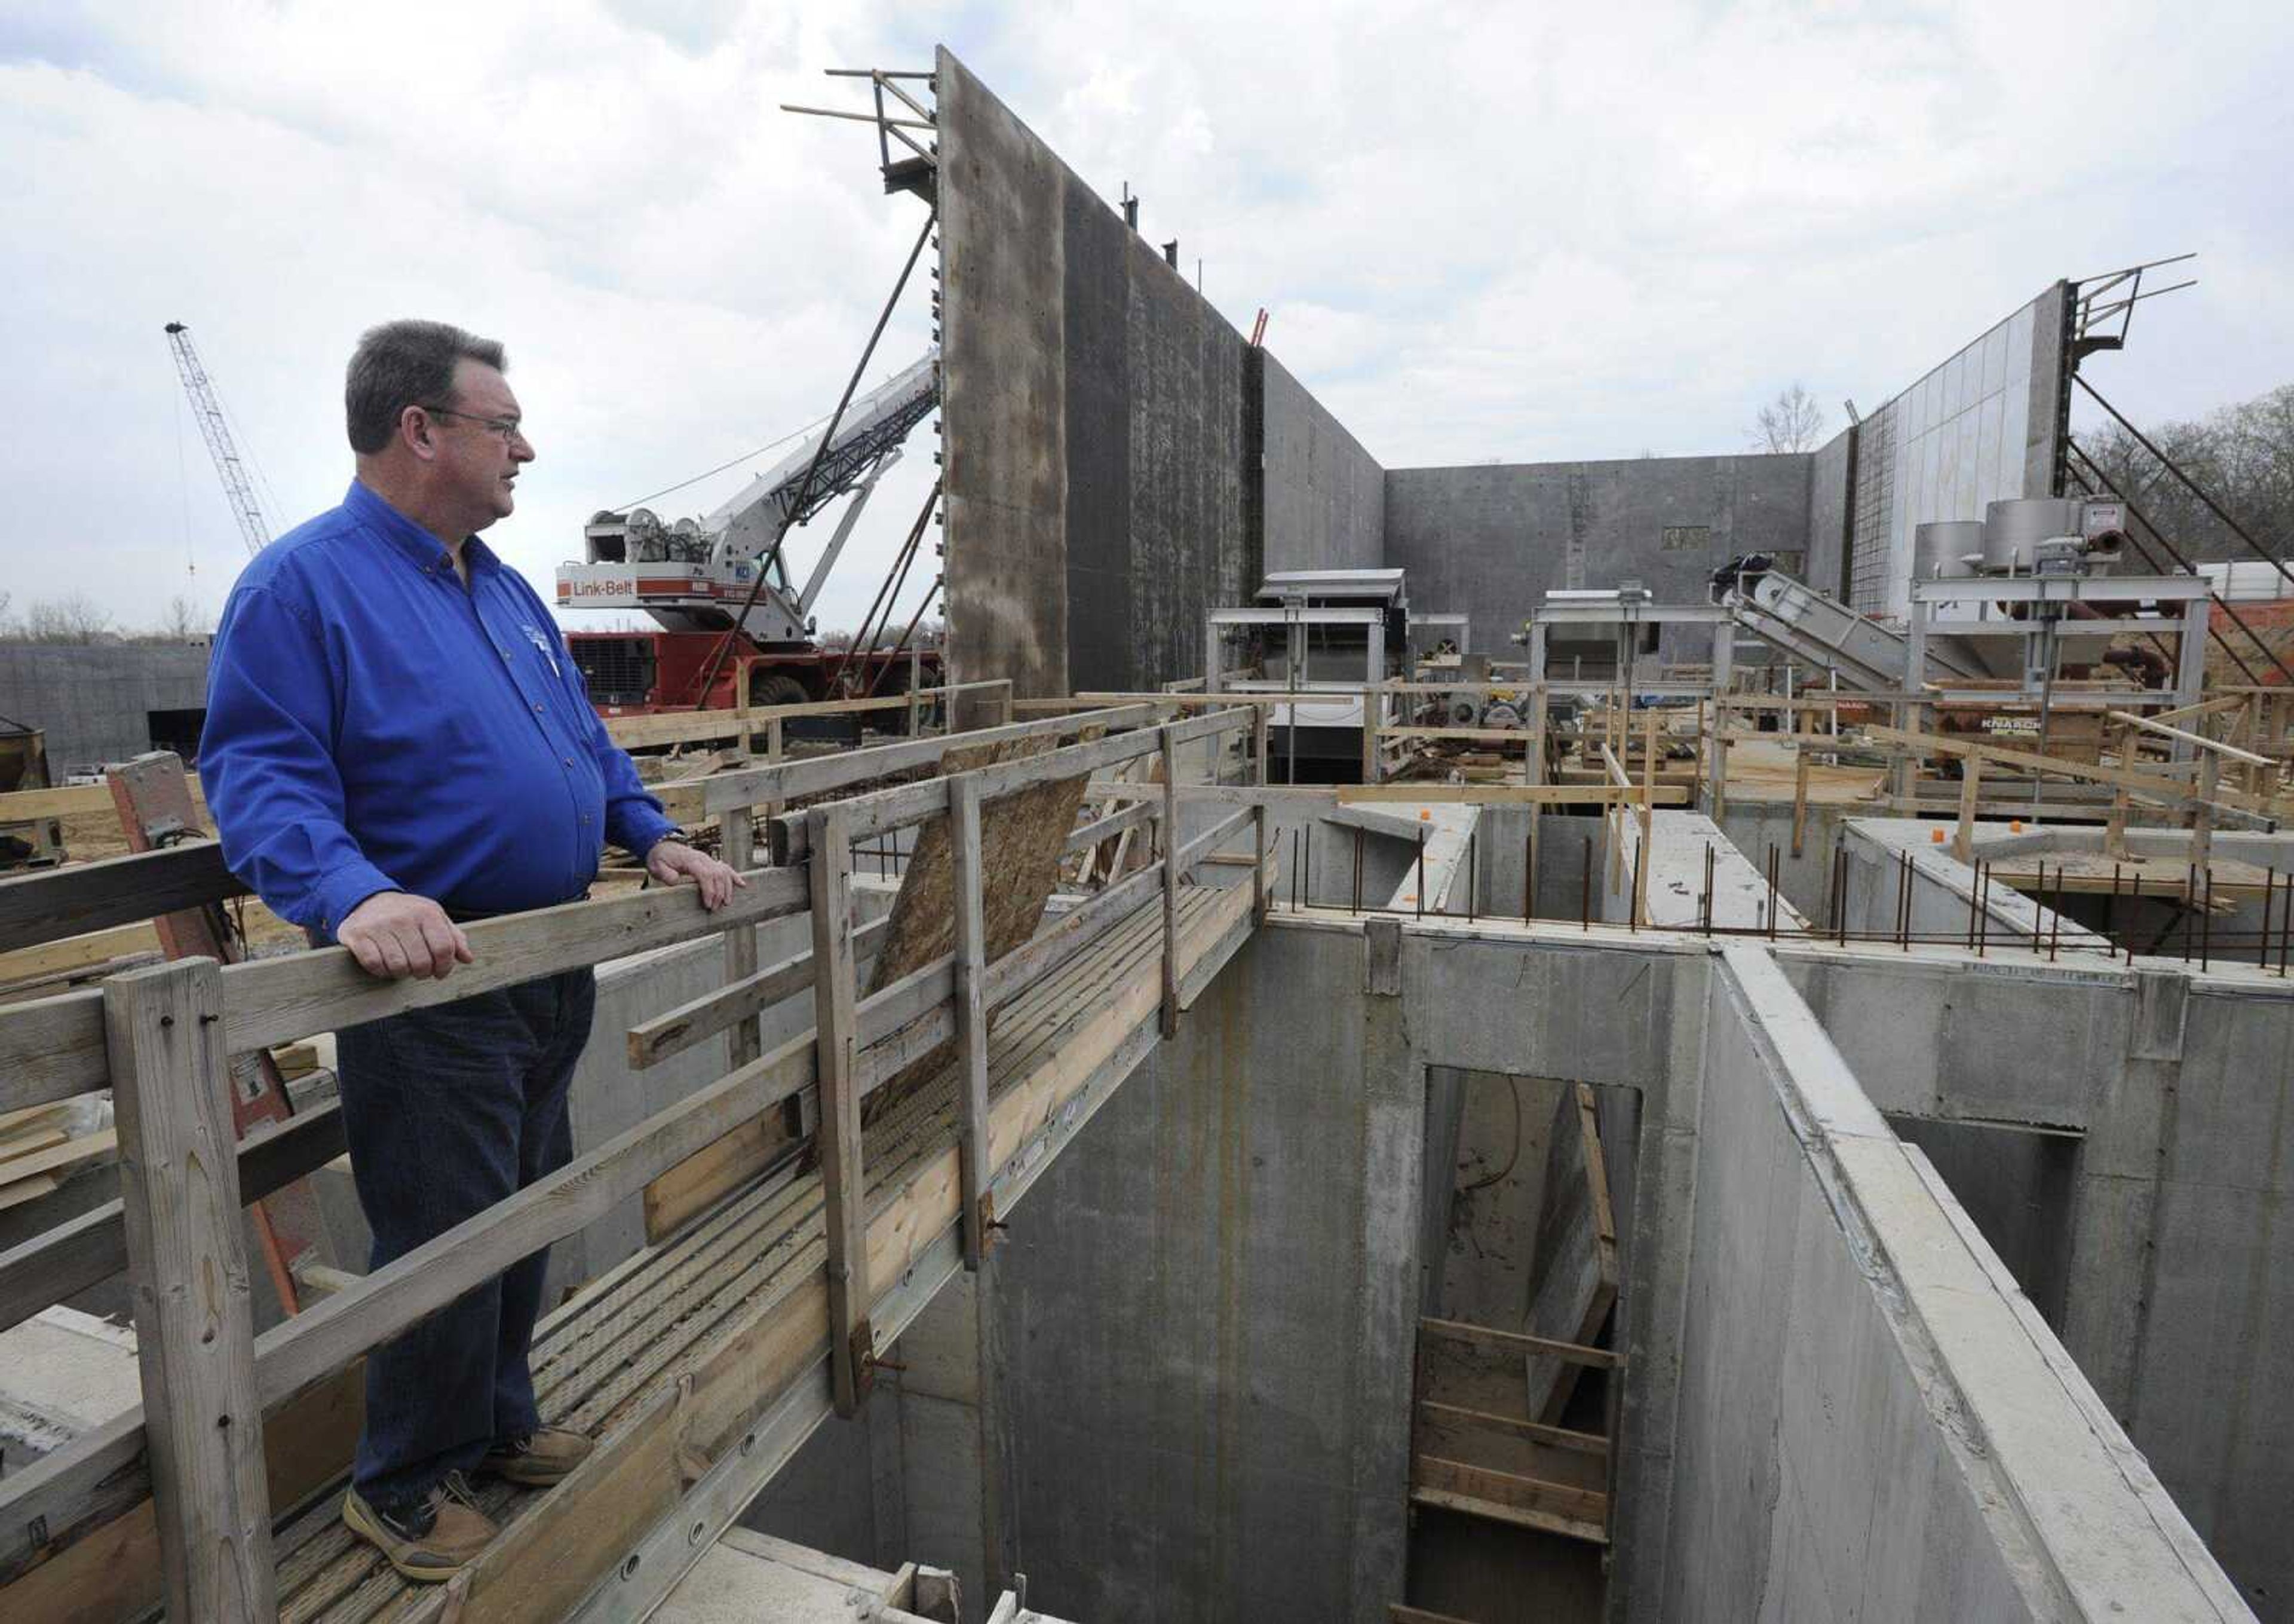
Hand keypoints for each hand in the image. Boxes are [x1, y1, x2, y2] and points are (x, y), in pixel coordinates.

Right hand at [338, 892, 473, 980]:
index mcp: (426, 913)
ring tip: (402, 966)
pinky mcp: (358, 936)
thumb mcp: (434, 918)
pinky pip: (374, 965)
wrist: (368, 900)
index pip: (444, 949)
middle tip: (419, 970)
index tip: (440, 972)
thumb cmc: (407, 914)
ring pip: (398, 967)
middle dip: (423, 973)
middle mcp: (403, 918)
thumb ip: (453, 937)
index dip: (445, 967)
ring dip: (402, 973)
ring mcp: (378, 926)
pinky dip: (382, 971)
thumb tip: (468, 958)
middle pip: (421, 962)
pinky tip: (385, 965)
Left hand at [645, 839, 745, 911]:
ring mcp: (708, 860)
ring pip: (724, 873)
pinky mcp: (711, 862)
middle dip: (718, 894)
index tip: (707, 904)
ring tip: (725, 903)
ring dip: (727, 889)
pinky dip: (734, 876)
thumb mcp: (656, 866)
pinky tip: (742, 884)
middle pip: (717, 875)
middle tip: (713, 908)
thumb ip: (665, 873)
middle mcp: (703, 859)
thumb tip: (675, 880)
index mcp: (691, 860)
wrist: (662, 846)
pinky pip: (726, 868)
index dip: (709, 890)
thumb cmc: (660, 858)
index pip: (705, 874)